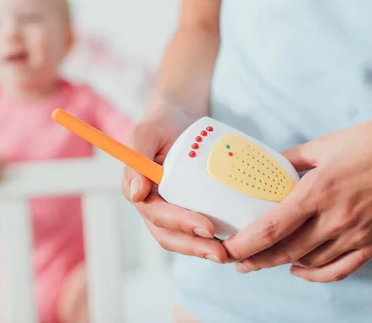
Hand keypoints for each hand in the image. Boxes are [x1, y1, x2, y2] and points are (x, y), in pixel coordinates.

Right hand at [121, 99, 228, 263]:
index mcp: (141, 192)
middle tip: (221, 253)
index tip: (206, 227)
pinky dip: (215, 238)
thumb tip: (136, 193)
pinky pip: (200, 229)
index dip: (181, 224)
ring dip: (204, 249)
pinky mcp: (191, 208)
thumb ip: (137, 159)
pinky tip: (235, 242)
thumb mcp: (146, 133)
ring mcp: (173, 209)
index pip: (158, 216)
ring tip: (229, 254)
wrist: (178, 118)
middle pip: (171, 236)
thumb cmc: (160, 124)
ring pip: (185, 239)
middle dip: (194, 247)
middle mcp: (155, 206)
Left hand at [224, 112, 371, 282]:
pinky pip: (341, 269)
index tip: (227, 250)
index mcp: (318, 190)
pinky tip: (301, 270)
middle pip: (286, 250)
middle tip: (237, 261)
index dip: (245, 244)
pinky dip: (316, 274)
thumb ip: (291, 160)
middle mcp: (336, 217)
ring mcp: (357, 234)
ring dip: (282, 265)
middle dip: (256, 260)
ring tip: (263, 262)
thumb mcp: (324, 144)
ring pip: (310, 262)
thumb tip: (268, 167)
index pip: (272, 227)